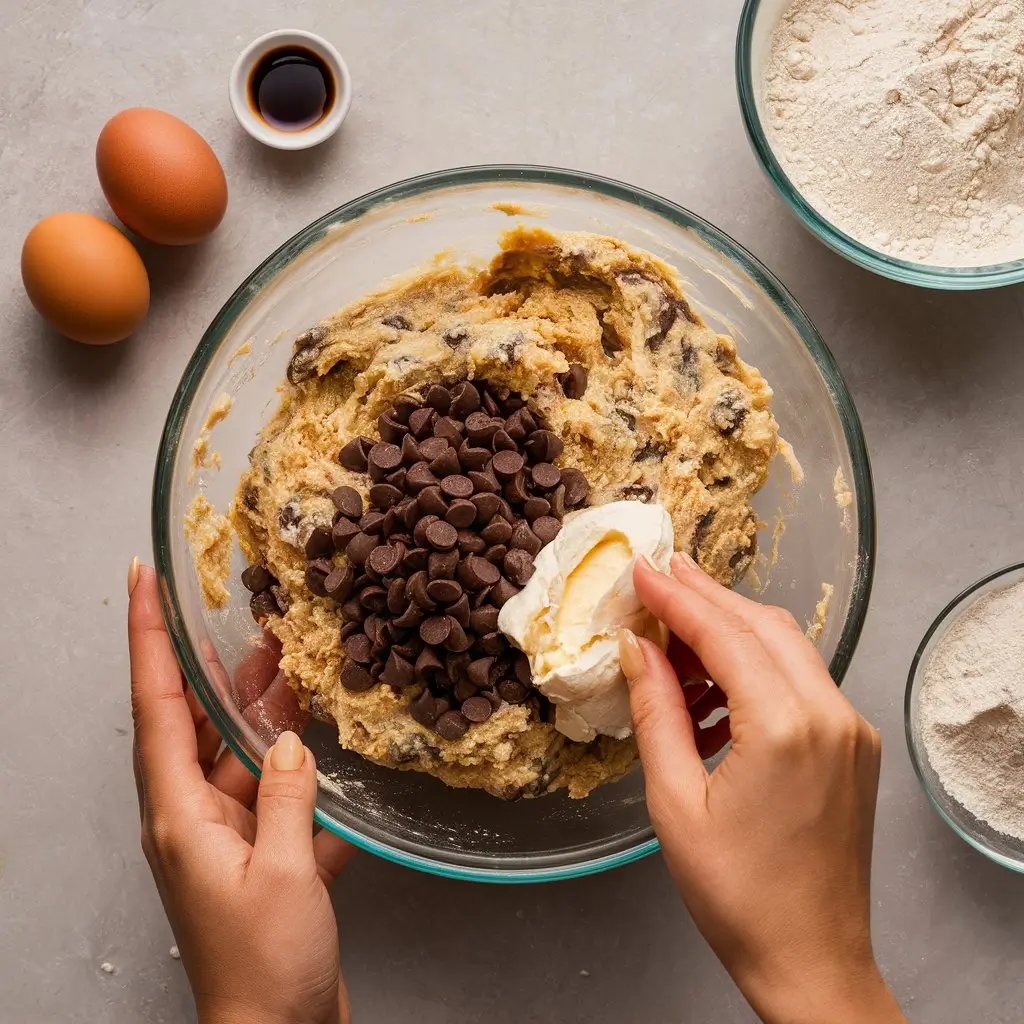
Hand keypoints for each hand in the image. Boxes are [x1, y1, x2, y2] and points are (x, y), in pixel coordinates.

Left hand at [128, 560, 353, 1023]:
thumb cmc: (264, 966)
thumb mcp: (282, 873)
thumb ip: (287, 795)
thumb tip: (288, 739)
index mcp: (179, 815)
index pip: (155, 706)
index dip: (149, 637)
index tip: (143, 579)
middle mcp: (193, 816)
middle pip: (195, 721)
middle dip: (215, 665)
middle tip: (244, 612)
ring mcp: (226, 835)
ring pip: (239, 752)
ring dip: (263, 711)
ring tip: (291, 661)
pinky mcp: (260, 855)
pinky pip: (275, 793)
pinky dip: (297, 769)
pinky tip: (326, 745)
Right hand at [620, 553, 904, 1023]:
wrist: (810, 959)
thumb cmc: (736, 895)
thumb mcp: (674, 801)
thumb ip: (656, 711)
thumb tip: (635, 648)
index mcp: (785, 728)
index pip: (725, 634)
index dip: (677, 597)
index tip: (642, 569)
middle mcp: (831, 716)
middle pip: (763, 625)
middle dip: (707, 596)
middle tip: (660, 576)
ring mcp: (849, 729)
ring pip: (786, 647)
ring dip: (730, 630)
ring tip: (672, 637)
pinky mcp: (852, 745)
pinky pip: (800, 681)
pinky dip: (754, 668)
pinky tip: (710, 688)